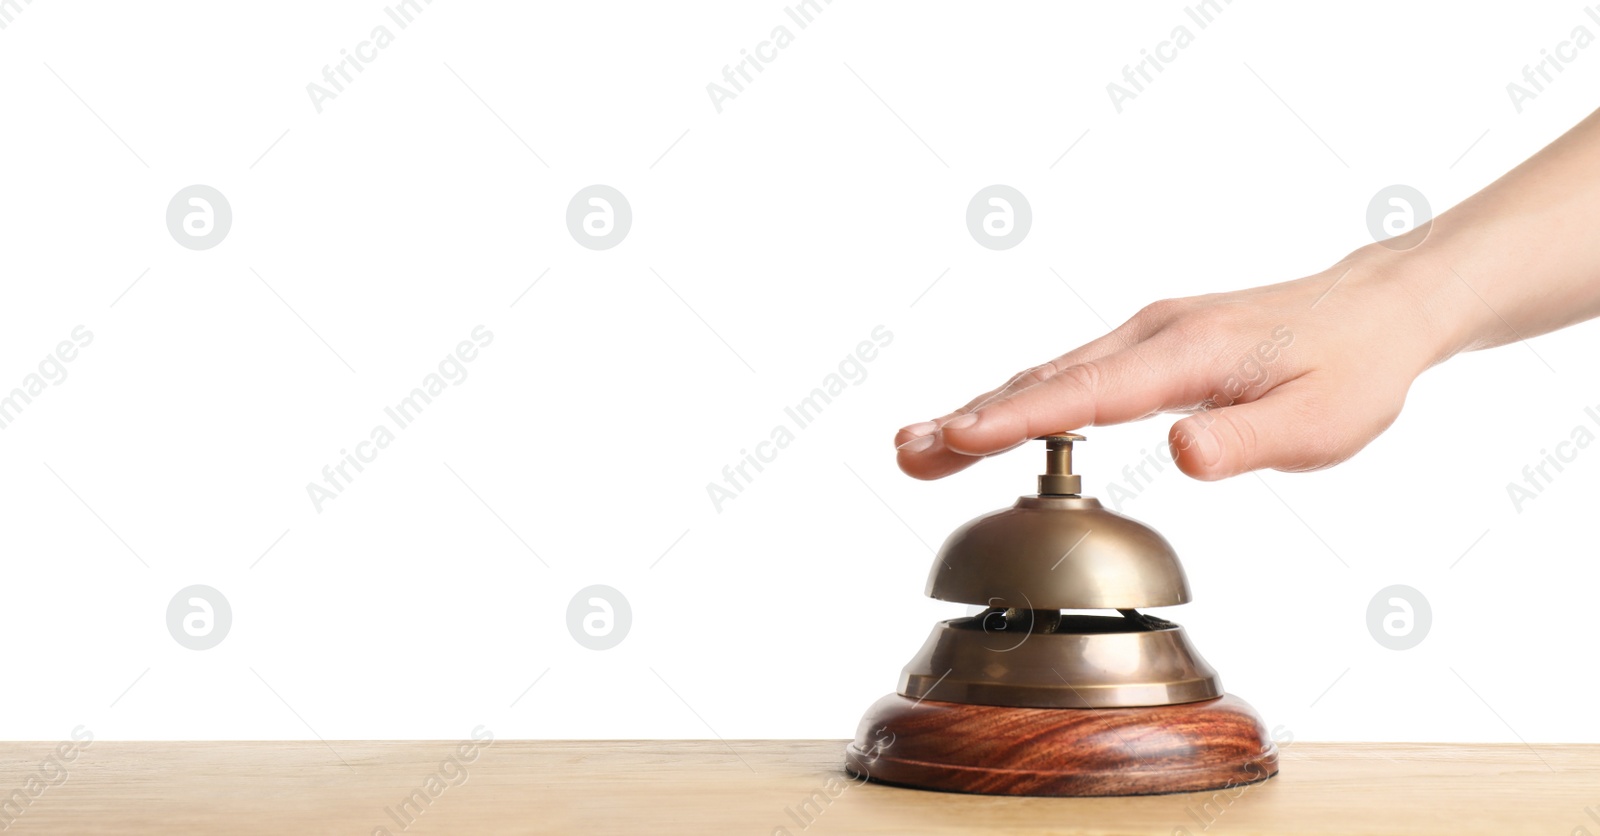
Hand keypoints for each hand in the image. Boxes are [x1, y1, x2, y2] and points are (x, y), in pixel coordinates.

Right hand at [894, 248, 1458, 481]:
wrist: (1376, 309)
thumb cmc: (1351, 368)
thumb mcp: (1321, 423)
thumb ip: (1246, 443)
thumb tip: (1179, 457)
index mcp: (1186, 353)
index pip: (1086, 393)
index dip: (1017, 420)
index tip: (957, 439)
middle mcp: (1152, 335)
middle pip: (1045, 380)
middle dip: (971, 418)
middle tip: (908, 451)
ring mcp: (1146, 336)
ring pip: (1049, 376)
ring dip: (983, 410)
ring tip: (920, 446)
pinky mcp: (1148, 347)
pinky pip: (1070, 376)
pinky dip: (1020, 401)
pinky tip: (988, 424)